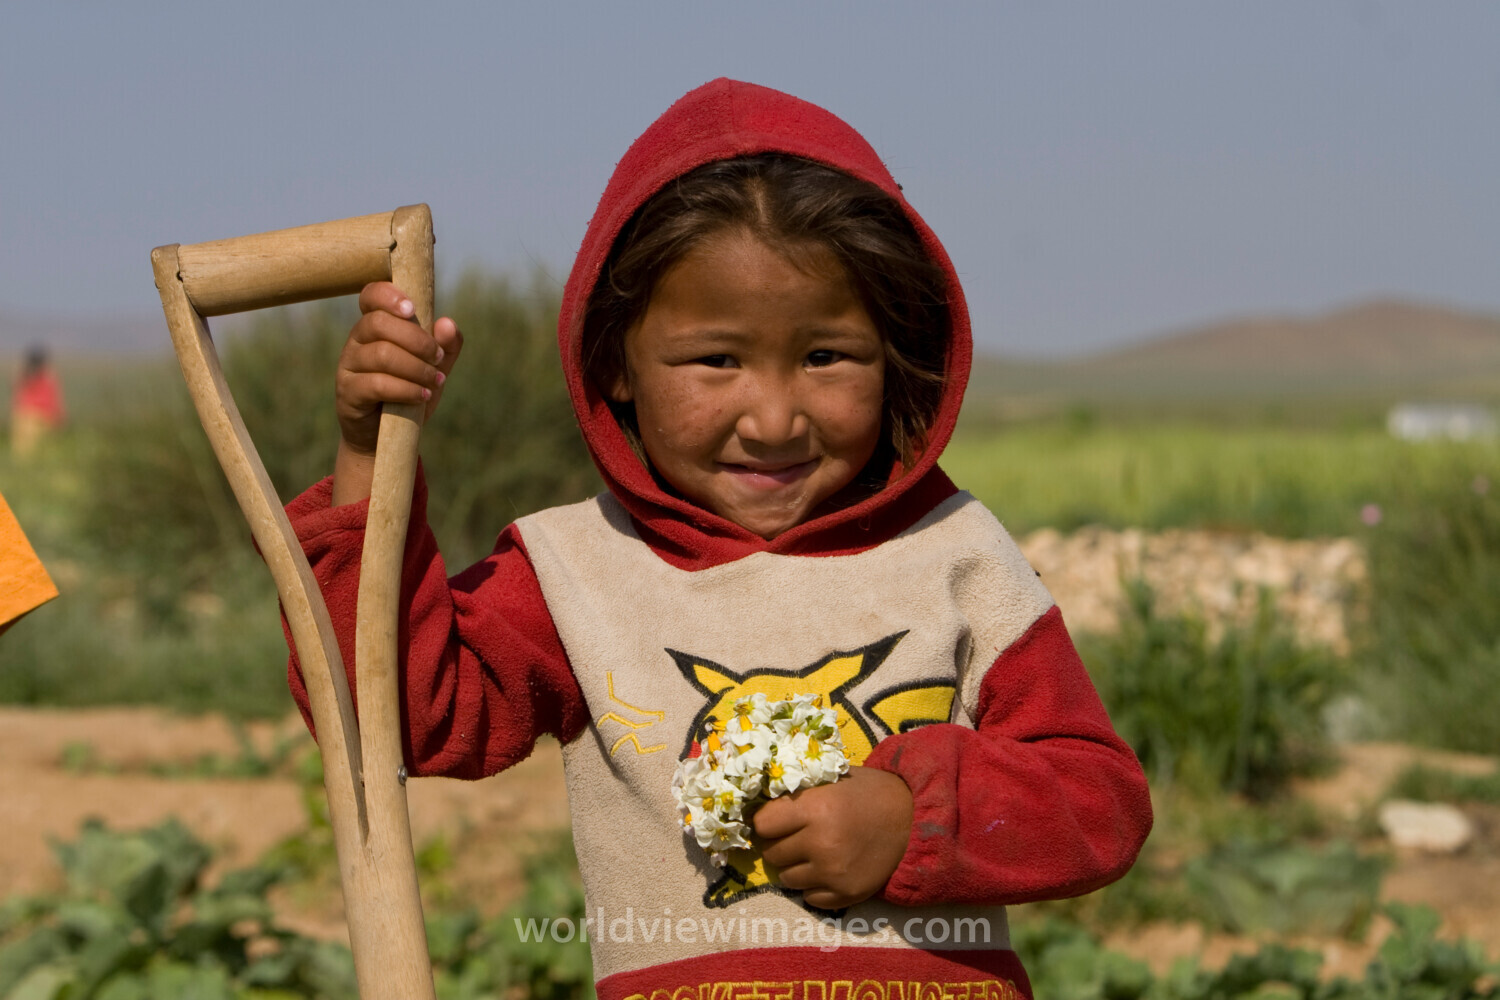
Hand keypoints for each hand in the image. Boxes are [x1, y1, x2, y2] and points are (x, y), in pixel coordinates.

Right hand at [331, 282, 462, 504]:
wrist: (386, 436)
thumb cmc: (408, 394)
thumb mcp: (433, 369)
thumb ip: (444, 347)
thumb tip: (447, 323)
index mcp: (375, 326)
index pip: (370, 295)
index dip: (388, 295)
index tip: (412, 310)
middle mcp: (356, 341)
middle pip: (379, 323)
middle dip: (416, 340)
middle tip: (437, 358)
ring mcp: (348, 366)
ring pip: (381, 354)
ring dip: (416, 367)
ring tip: (435, 381)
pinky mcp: (348, 392)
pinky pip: (377, 384)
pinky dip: (406, 389)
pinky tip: (422, 396)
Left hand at [754, 766, 913, 910]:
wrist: (911, 818)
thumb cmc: (865, 793)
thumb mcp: (829, 781)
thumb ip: (795, 797)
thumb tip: (755, 809)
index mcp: (814, 808)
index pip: (762, 825)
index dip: (766, 822)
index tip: (776, 821)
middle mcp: (821, 843)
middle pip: (772, 854)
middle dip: (779, 844)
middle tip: (796, 837)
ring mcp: (833, 873)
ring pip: (787, 879)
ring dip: (795, 866)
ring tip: (813, 852)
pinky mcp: (846, 895)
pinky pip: (809, 897)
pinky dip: (814, 885)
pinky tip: (828, 869)